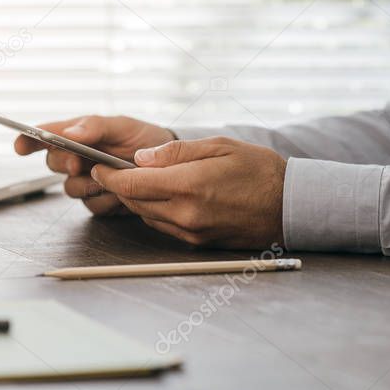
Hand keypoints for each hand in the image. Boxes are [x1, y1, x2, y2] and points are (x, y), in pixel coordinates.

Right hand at [13, 115, 174, 215]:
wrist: (170, 166)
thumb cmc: (144, 139)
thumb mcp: (122, 125)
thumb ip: (94, 127)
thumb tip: (68, 133)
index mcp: (77, 136)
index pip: (44, 136)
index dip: (27, 140)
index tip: (20, 145)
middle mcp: (76, 159)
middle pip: (52, 163)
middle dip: (63, 163)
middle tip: (78, 163)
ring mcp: (85, 182)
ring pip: (70, 188)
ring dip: (89, 184)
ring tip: (113, 176)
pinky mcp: (97, 202)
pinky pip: (91, 205)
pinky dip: (106, 199)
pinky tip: (121, 192)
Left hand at [90, 136, 285, 248]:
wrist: (291, 206)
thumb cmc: (259, 170)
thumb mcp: (218, 146)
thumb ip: (175, 152)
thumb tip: (140, 158)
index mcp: (188, 186)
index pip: (131, 184)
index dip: (108, 174)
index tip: (97, 165)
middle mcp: (185, 214)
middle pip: (133, 201)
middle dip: (117, 185)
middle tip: (108, 169)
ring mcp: (190, 232)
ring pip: (145, 215)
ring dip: (135, 198)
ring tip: (137, 179)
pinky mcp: (196, 242)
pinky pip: (162, 225)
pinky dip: (154, 210)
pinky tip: (161, 195)